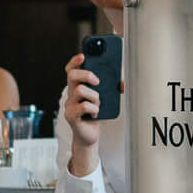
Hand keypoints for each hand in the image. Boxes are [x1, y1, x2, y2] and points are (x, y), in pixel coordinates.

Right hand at [59, 53, 102, 172]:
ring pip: (80, 90)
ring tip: (98, 104)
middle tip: (97, 81)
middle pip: (72, 76)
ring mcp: (69, 105)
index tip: (83, 55)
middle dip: (86, 74)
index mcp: (77, 87)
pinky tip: (95, 113)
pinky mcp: (71, 116)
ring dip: (94, 96)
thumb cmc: (95, 115)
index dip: (75, 61)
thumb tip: (123, 82)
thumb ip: (111, 88)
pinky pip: (84, 106)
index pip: (71, 70)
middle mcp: (71, 95)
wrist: (89, 136)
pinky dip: (94, 108)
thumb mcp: (105, 99)